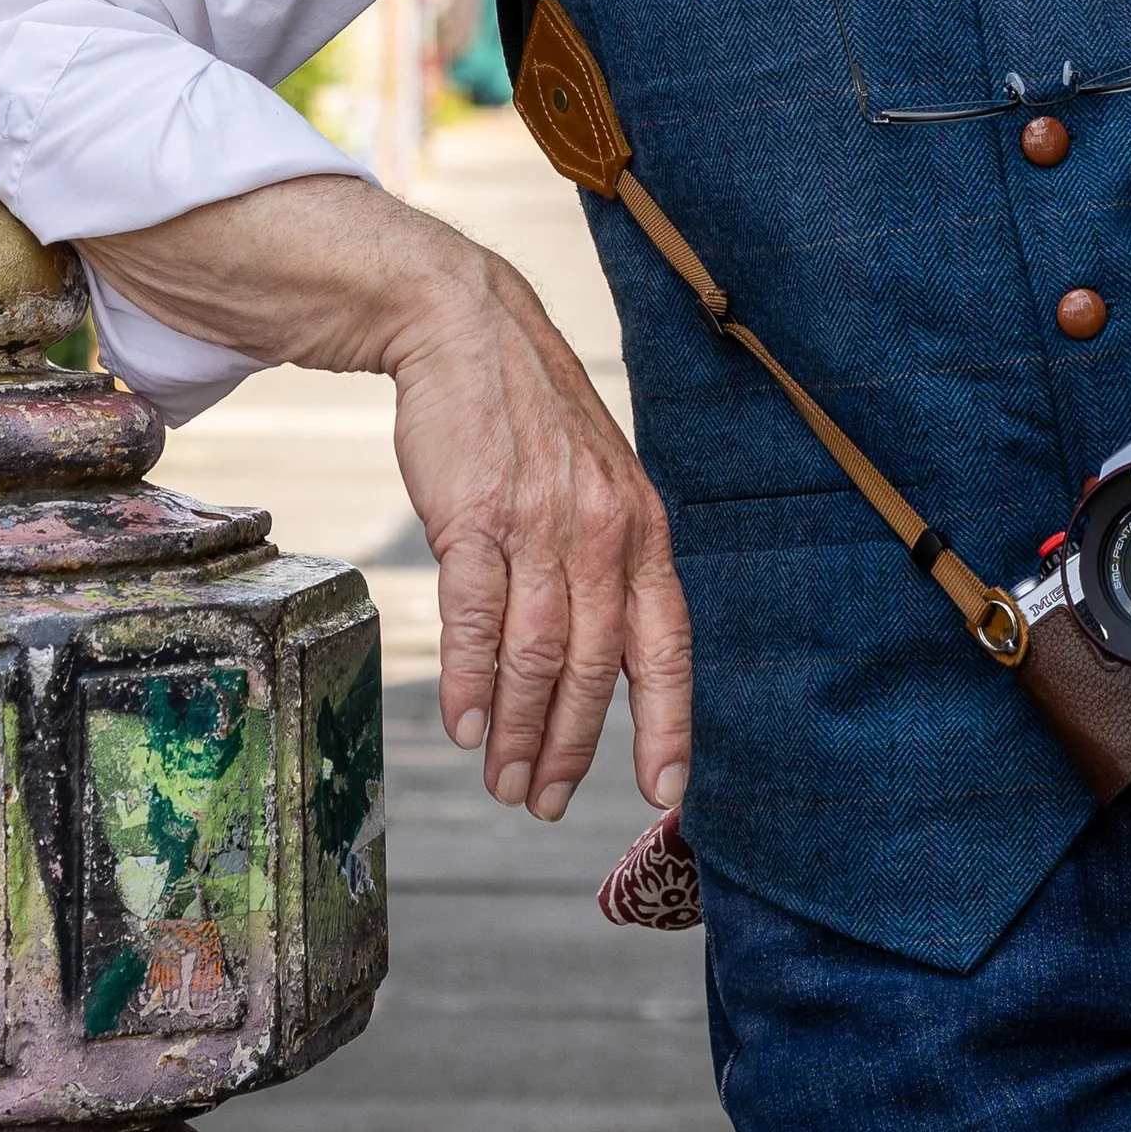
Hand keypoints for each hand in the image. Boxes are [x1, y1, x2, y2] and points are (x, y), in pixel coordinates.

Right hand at [385, 251, 691, 824]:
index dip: (667, 723)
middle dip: (573, 748)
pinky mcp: (474, 516)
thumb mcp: (597, 484)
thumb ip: (607, 564)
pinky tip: (463, 725)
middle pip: (596, 667)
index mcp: (642, 527)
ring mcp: (538, 523)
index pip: (666, 644)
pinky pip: (476, 618)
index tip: (665, 791)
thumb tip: (607, 662)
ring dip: (520, 731)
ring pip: (538, 655)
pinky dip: (470, 682)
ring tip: (503, 779)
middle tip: (543, 801)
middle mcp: (601, 530)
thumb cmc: (531, 421)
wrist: (468, 330)